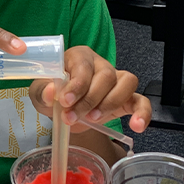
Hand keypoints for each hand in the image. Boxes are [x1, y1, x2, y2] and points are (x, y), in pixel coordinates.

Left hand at [28, 46, 151, 133]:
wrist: (63, 110)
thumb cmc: (53, 94)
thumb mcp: (41, 92)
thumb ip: (44, 91)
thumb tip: (52, 92)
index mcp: (79, 56)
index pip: (84, 66)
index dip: (77, 84)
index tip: (65, 101)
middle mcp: (100, 64)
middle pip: (106, 75)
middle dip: (89, 100)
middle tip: (72, 117)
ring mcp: (116, 80)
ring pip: (126, 83)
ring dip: (110, 104)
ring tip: (93, 119)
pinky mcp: (126, 98)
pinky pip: (141, 101)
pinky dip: (142, 113)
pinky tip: (137, 127)